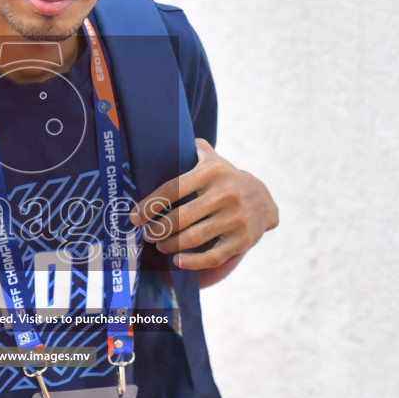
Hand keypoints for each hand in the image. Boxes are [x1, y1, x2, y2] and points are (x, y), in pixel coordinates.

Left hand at [129, 139, 278, 273]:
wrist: (264, 200)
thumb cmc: (224, 179)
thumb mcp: (213, 159)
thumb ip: (191, 148)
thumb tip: (160, 135)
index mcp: (213, 172)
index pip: (173, 189)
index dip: (149, 205)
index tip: (134, 218)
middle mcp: (226, 194)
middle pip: (180, 217)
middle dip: (158, 229)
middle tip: (149, 234)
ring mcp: (236, 218)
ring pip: (192, 238)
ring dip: (170, 245)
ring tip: (161, 245)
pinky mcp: (242, 240)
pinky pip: (212, 257)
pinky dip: (191, 262)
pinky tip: (178, 260)